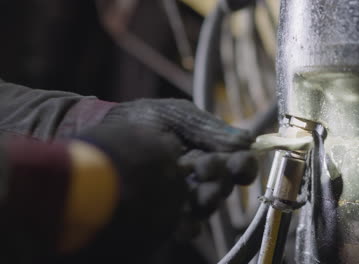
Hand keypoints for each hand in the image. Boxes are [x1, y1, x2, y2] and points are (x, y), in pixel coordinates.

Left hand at [101, 99, 256, 216]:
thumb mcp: (178, 115)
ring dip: (207, 201)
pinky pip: (184, 225)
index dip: (244, 166)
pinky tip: (183, 223)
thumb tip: (248, 140)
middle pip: (224, 186)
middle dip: (220, 180)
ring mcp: (185, 195)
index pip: (239, 163)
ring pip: (207, 206)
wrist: (106, 130)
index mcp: (211, 151)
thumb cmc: (145, 118)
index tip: (240, 163)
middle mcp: (202, 176)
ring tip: (200, 194)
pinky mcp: (166, 212)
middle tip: (205, 167)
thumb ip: (209, 128)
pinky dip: (187, 226)